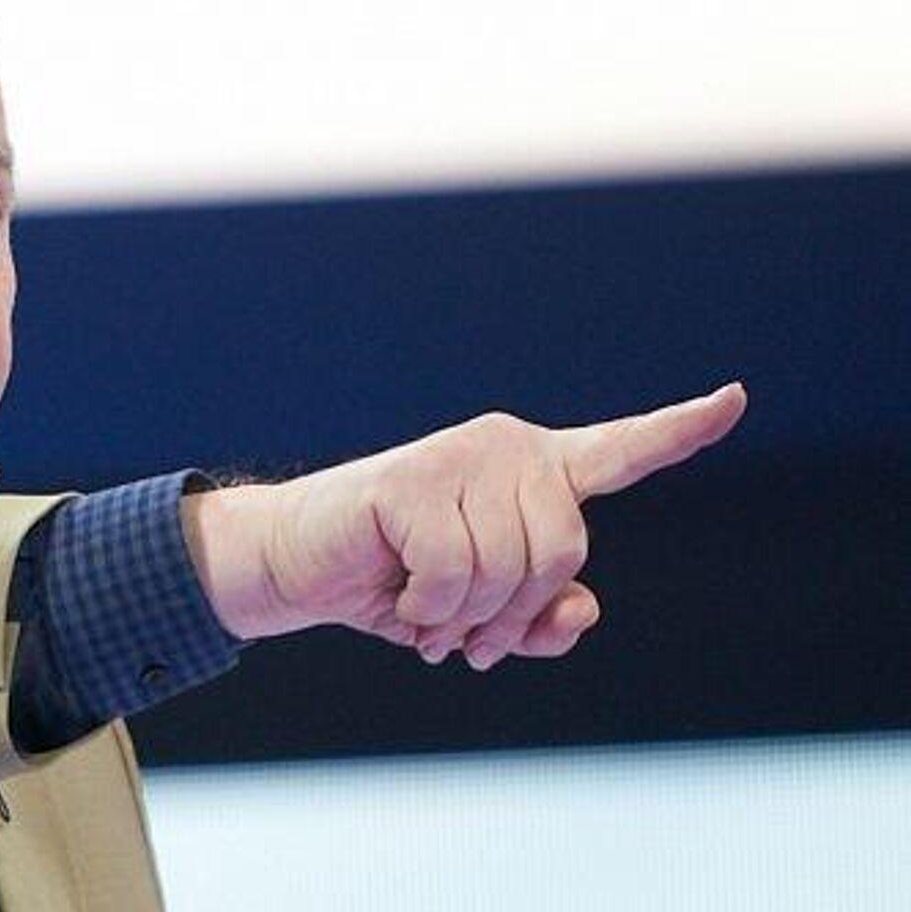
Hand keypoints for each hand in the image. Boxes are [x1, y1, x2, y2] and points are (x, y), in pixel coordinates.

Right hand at [183, 383, 746, 669]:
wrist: (301, 567)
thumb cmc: (399, 585)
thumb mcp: (483, 621)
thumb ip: (543, 622)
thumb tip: (582, 607)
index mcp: (536, 474)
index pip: (621, 450)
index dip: (682, 429)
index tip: (736, 400)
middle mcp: (507, 450)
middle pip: (563, 550)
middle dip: (513, 612)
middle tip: (468, 639)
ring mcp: (459, 457)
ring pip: (507, 569)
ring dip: (465, 620)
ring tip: (429, 617)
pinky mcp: (412, 480)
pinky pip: (455, 573)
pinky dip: (429, 610)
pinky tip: (401, 596)